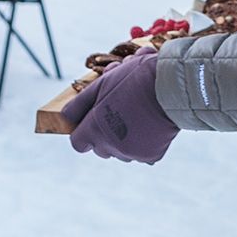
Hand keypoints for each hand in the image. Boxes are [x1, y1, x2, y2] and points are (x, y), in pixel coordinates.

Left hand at [62, 48, 179, 164]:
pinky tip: (149, 124)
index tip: (91, 122)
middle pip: (99, 147)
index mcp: (94, 130)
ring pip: (119, 151)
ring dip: (122, 138)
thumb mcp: (101, 85)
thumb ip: (79, 104)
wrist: (172, 87)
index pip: (78, 143)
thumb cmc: (133, 81)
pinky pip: (140, 152)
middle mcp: (111, 147)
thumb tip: (64, 117)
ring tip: (135, 116)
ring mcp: (132, 153)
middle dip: (103, 134)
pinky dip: (143, 142)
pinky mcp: (151, 155)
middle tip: (117, 113)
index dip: (83, 131)